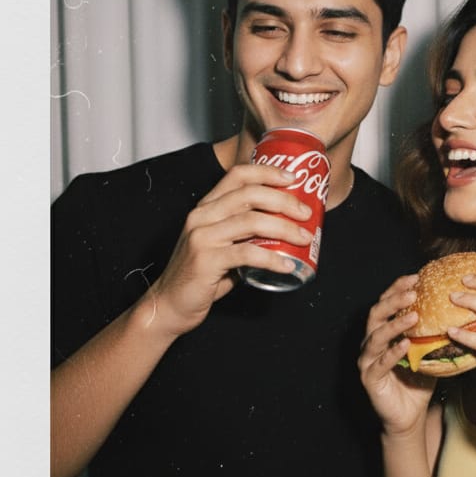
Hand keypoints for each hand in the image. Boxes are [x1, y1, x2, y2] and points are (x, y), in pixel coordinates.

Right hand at [148, 162, 316, 336]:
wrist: (169, 304)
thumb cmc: (200, 276)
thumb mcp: (220, 246)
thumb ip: (244, 235)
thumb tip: (283, 230)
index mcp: (205, 207)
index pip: (237, 175)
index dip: (267, 172)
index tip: (292, 178)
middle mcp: (201, 216)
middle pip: (249, 194)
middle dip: (284, 201)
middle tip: (306, 213)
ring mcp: (202, 237)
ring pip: (251, 221)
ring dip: (284, 228)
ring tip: (304, 238)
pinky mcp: (206, 260)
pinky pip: (247, 254)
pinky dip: (272, 258)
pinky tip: (287, 265)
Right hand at [358, 274, 436, 435]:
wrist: (409, 416)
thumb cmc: (419, 382)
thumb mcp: (430, 353)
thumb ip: (439, 333)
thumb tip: (469, 312)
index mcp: (384, 331)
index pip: (387, 303)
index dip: (399, 288)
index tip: (416, 276)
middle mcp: (371, 342)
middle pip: (377, 313)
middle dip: (394, 300)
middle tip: (413, 292)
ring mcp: (368, 360)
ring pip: (375, 336)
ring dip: (394, 324)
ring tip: (412, 315)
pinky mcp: (369, 379)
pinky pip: (380, 363)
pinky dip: (392, 352)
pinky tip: (406, 344)